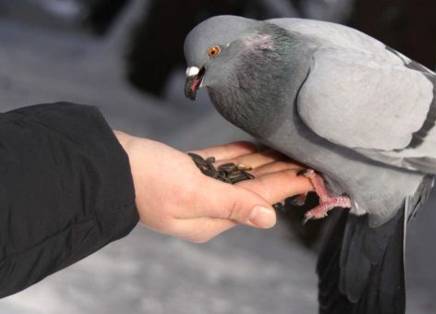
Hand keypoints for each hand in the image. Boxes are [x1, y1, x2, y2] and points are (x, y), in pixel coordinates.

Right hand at [114, 131, 311, 242]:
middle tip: (309, 160)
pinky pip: (224, 163)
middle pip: (254, 187)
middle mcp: (209, 206)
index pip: (258, 200)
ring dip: (266, 162)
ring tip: (290, 151)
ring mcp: (199, 188)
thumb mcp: (192, 194)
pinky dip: (242, 154)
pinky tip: (259, 146)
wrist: (107, 164)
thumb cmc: (146, 180)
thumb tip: (268, 218)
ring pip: (241, 174)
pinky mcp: (190, 170)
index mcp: (211, 219)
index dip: (286, 186)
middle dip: (281, 174)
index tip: (311, 175)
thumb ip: (232, 204)